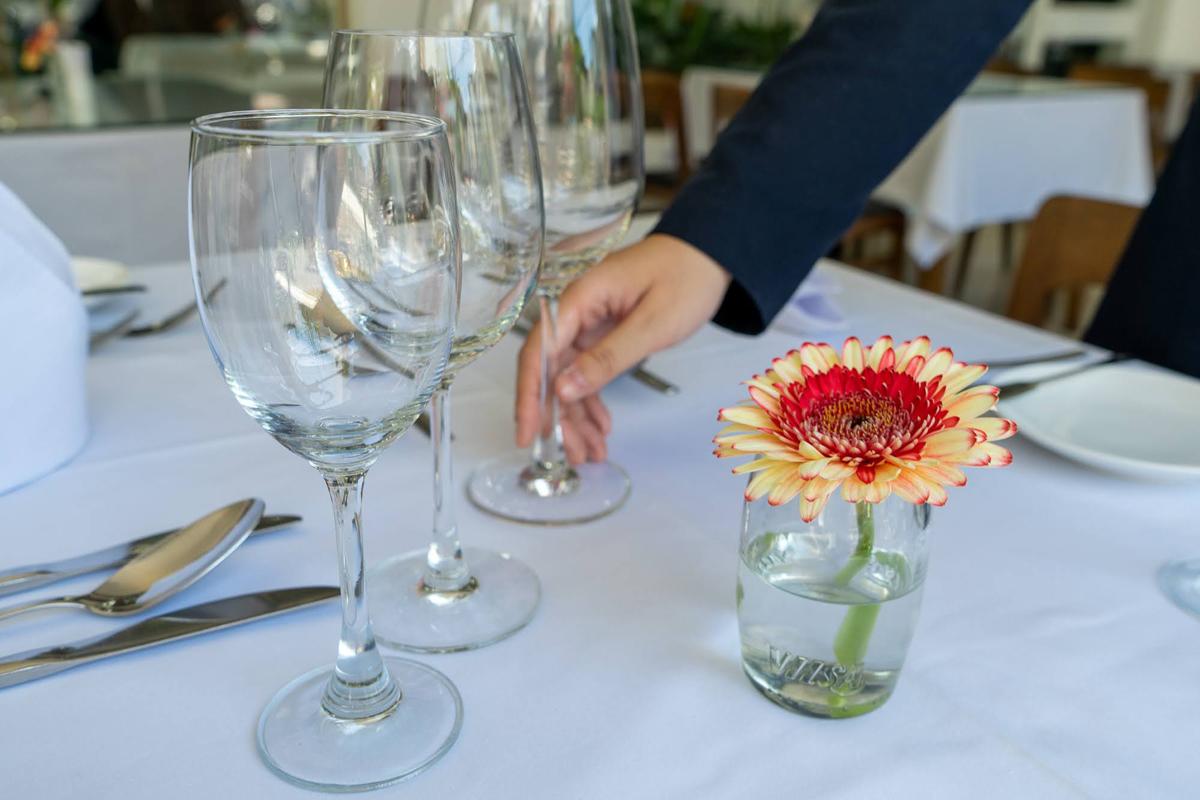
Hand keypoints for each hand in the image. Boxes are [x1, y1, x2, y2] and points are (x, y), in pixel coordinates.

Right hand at [515, 233, 731, 462]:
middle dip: (558, 417)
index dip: (529, 396)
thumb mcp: (652, 323)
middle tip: (571, 456)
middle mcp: (575, 313)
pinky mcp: (602, 334)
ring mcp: (587, 325)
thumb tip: (563, 390)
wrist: (709, 254)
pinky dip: (593, 401)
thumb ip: (608, 358)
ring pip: (569, 378)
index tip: (528, 433)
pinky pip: (588, 373)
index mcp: (579, 299)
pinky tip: (602, 426)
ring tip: (591, 453)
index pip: (539, 352)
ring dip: (577, 417)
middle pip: (550, 371)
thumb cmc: (685, 278)